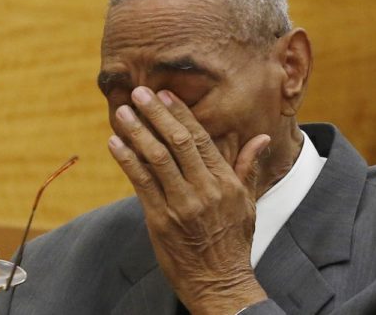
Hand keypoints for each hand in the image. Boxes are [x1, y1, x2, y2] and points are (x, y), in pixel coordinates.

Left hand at [107, 87, 270, 314]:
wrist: (220, 283)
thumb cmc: (234, 241)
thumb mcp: (248, 203)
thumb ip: (248, 167)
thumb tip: (260, 138)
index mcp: (225, 182)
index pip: (200, 139)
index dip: (180, 114)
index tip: (165, 94)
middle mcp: (203, 189)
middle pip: (176, 142)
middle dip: (156, 114)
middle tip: (139, 92)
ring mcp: (181, 204)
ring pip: (156, 159)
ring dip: (136, 132)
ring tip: (122, 112)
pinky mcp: (160, 220)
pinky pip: (141, 183)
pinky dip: (127, 160)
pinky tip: (115, 143)